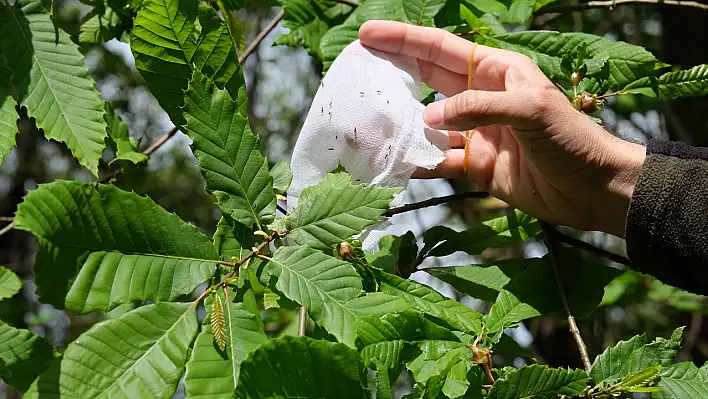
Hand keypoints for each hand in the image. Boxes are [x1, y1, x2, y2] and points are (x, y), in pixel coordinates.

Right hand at [359, 20, 645, 236]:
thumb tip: (428, 120)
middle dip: (392, 71)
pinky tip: (395, 161)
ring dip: (399, 121)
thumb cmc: (570, 139)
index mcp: (495, 71)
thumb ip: (478, 107)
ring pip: (427, 122)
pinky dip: (417, 161)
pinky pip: (438, 159)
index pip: (441, 49)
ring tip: (365, 119)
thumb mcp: (530, 109)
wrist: (591, 189)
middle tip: (355, 67)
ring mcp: (476, 132)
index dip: (404, 40)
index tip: (369, 36)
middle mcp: (480, 98)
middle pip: (426, 79)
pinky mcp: (475, 165)